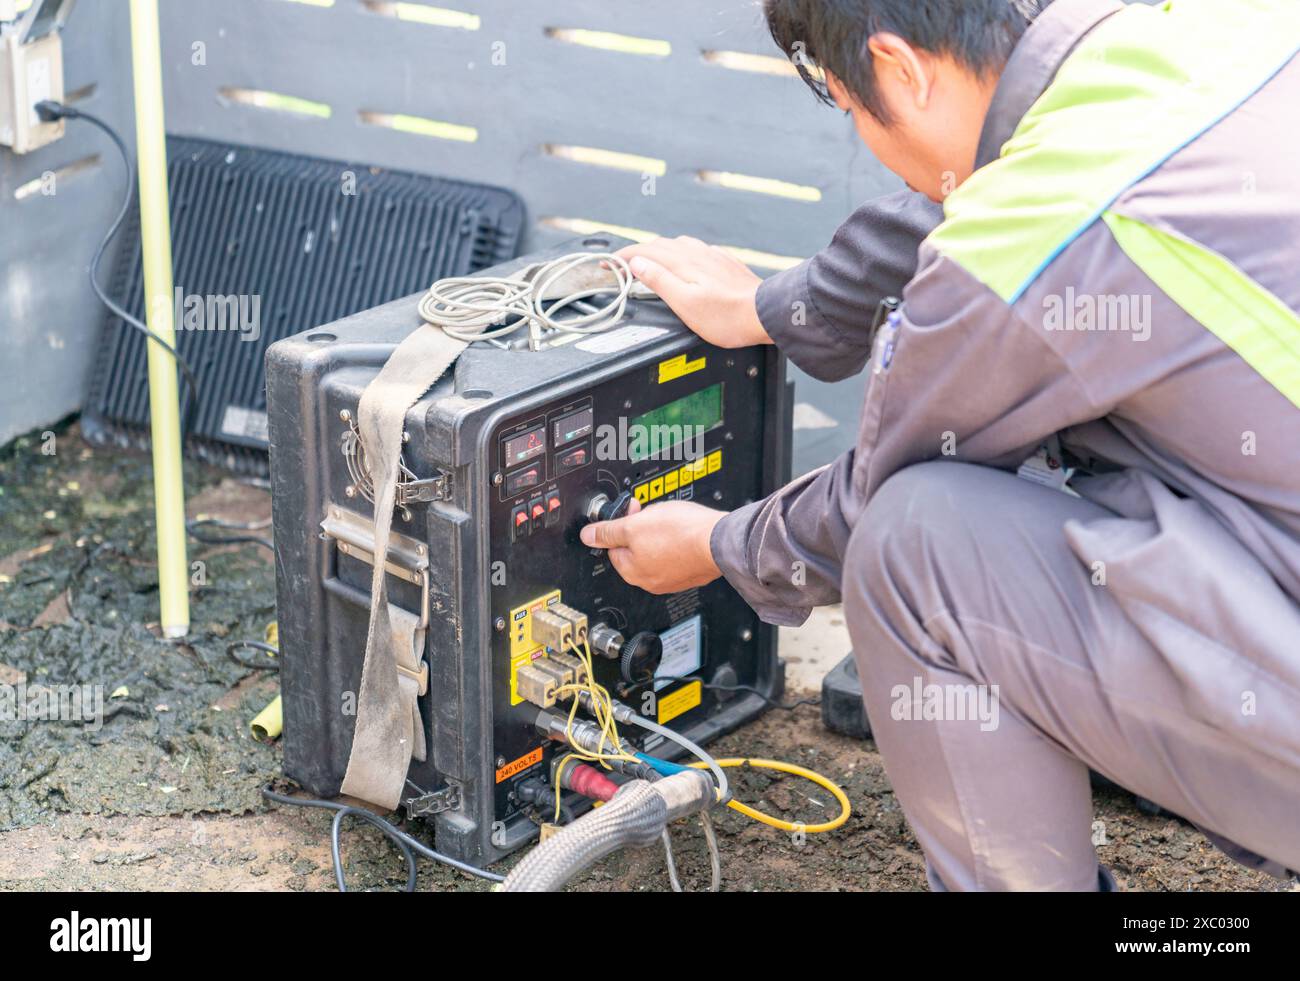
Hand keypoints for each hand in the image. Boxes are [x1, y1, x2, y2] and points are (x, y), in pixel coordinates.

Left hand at [579, 498, 726, 593]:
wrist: (719, 541)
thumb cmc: (680, 534)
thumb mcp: (634, 525)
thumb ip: (608, 531)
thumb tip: (588, 536)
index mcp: (632, 571)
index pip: (614, 547)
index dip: (621, 525)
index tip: (631, 512)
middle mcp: (650, 581)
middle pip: (635, 550)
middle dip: (641, 530)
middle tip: (652, 515)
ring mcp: (672, 579)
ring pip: (656, 551)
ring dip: (659, 535)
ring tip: (671, 522)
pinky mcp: (690, 573)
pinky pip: (676, 555)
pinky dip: (677, 543)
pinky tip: (683, 532)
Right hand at [616, 237, 770, 348]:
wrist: (764, 314)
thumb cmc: (726, 316)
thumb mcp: (684, 303)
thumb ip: (659, 280)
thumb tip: (638, 263)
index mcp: (683, 262)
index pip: (645, 251)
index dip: (624, 256)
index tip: (610, 264)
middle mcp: (697, 253)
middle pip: (659, 245)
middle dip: (638, 252)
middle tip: (624, 264)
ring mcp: (712, 256)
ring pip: (678, 245)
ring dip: (659, 250)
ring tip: (650, 261)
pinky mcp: (724, 263)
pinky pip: (696, 250)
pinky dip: (680, 253)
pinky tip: (685, 261)